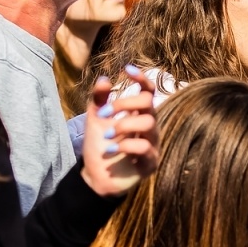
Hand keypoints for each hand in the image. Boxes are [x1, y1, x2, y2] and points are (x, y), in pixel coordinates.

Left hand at [80, 67, 158, 197]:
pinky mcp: (150, 162)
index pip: (148, 91)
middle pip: (149, 103)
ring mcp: (152, 144)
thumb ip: (98, 99)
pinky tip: (110, 151)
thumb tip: (104, 78)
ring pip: (149, 122)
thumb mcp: (95, 119)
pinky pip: (144, 146)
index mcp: (138, 114)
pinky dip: (124, 145)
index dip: (142, 78)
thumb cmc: (99, 146)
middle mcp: (149, 127)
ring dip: (123, 125)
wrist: (95, 176)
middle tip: (104, 114)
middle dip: (125, 103)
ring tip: (107, 135)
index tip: (126, 70)